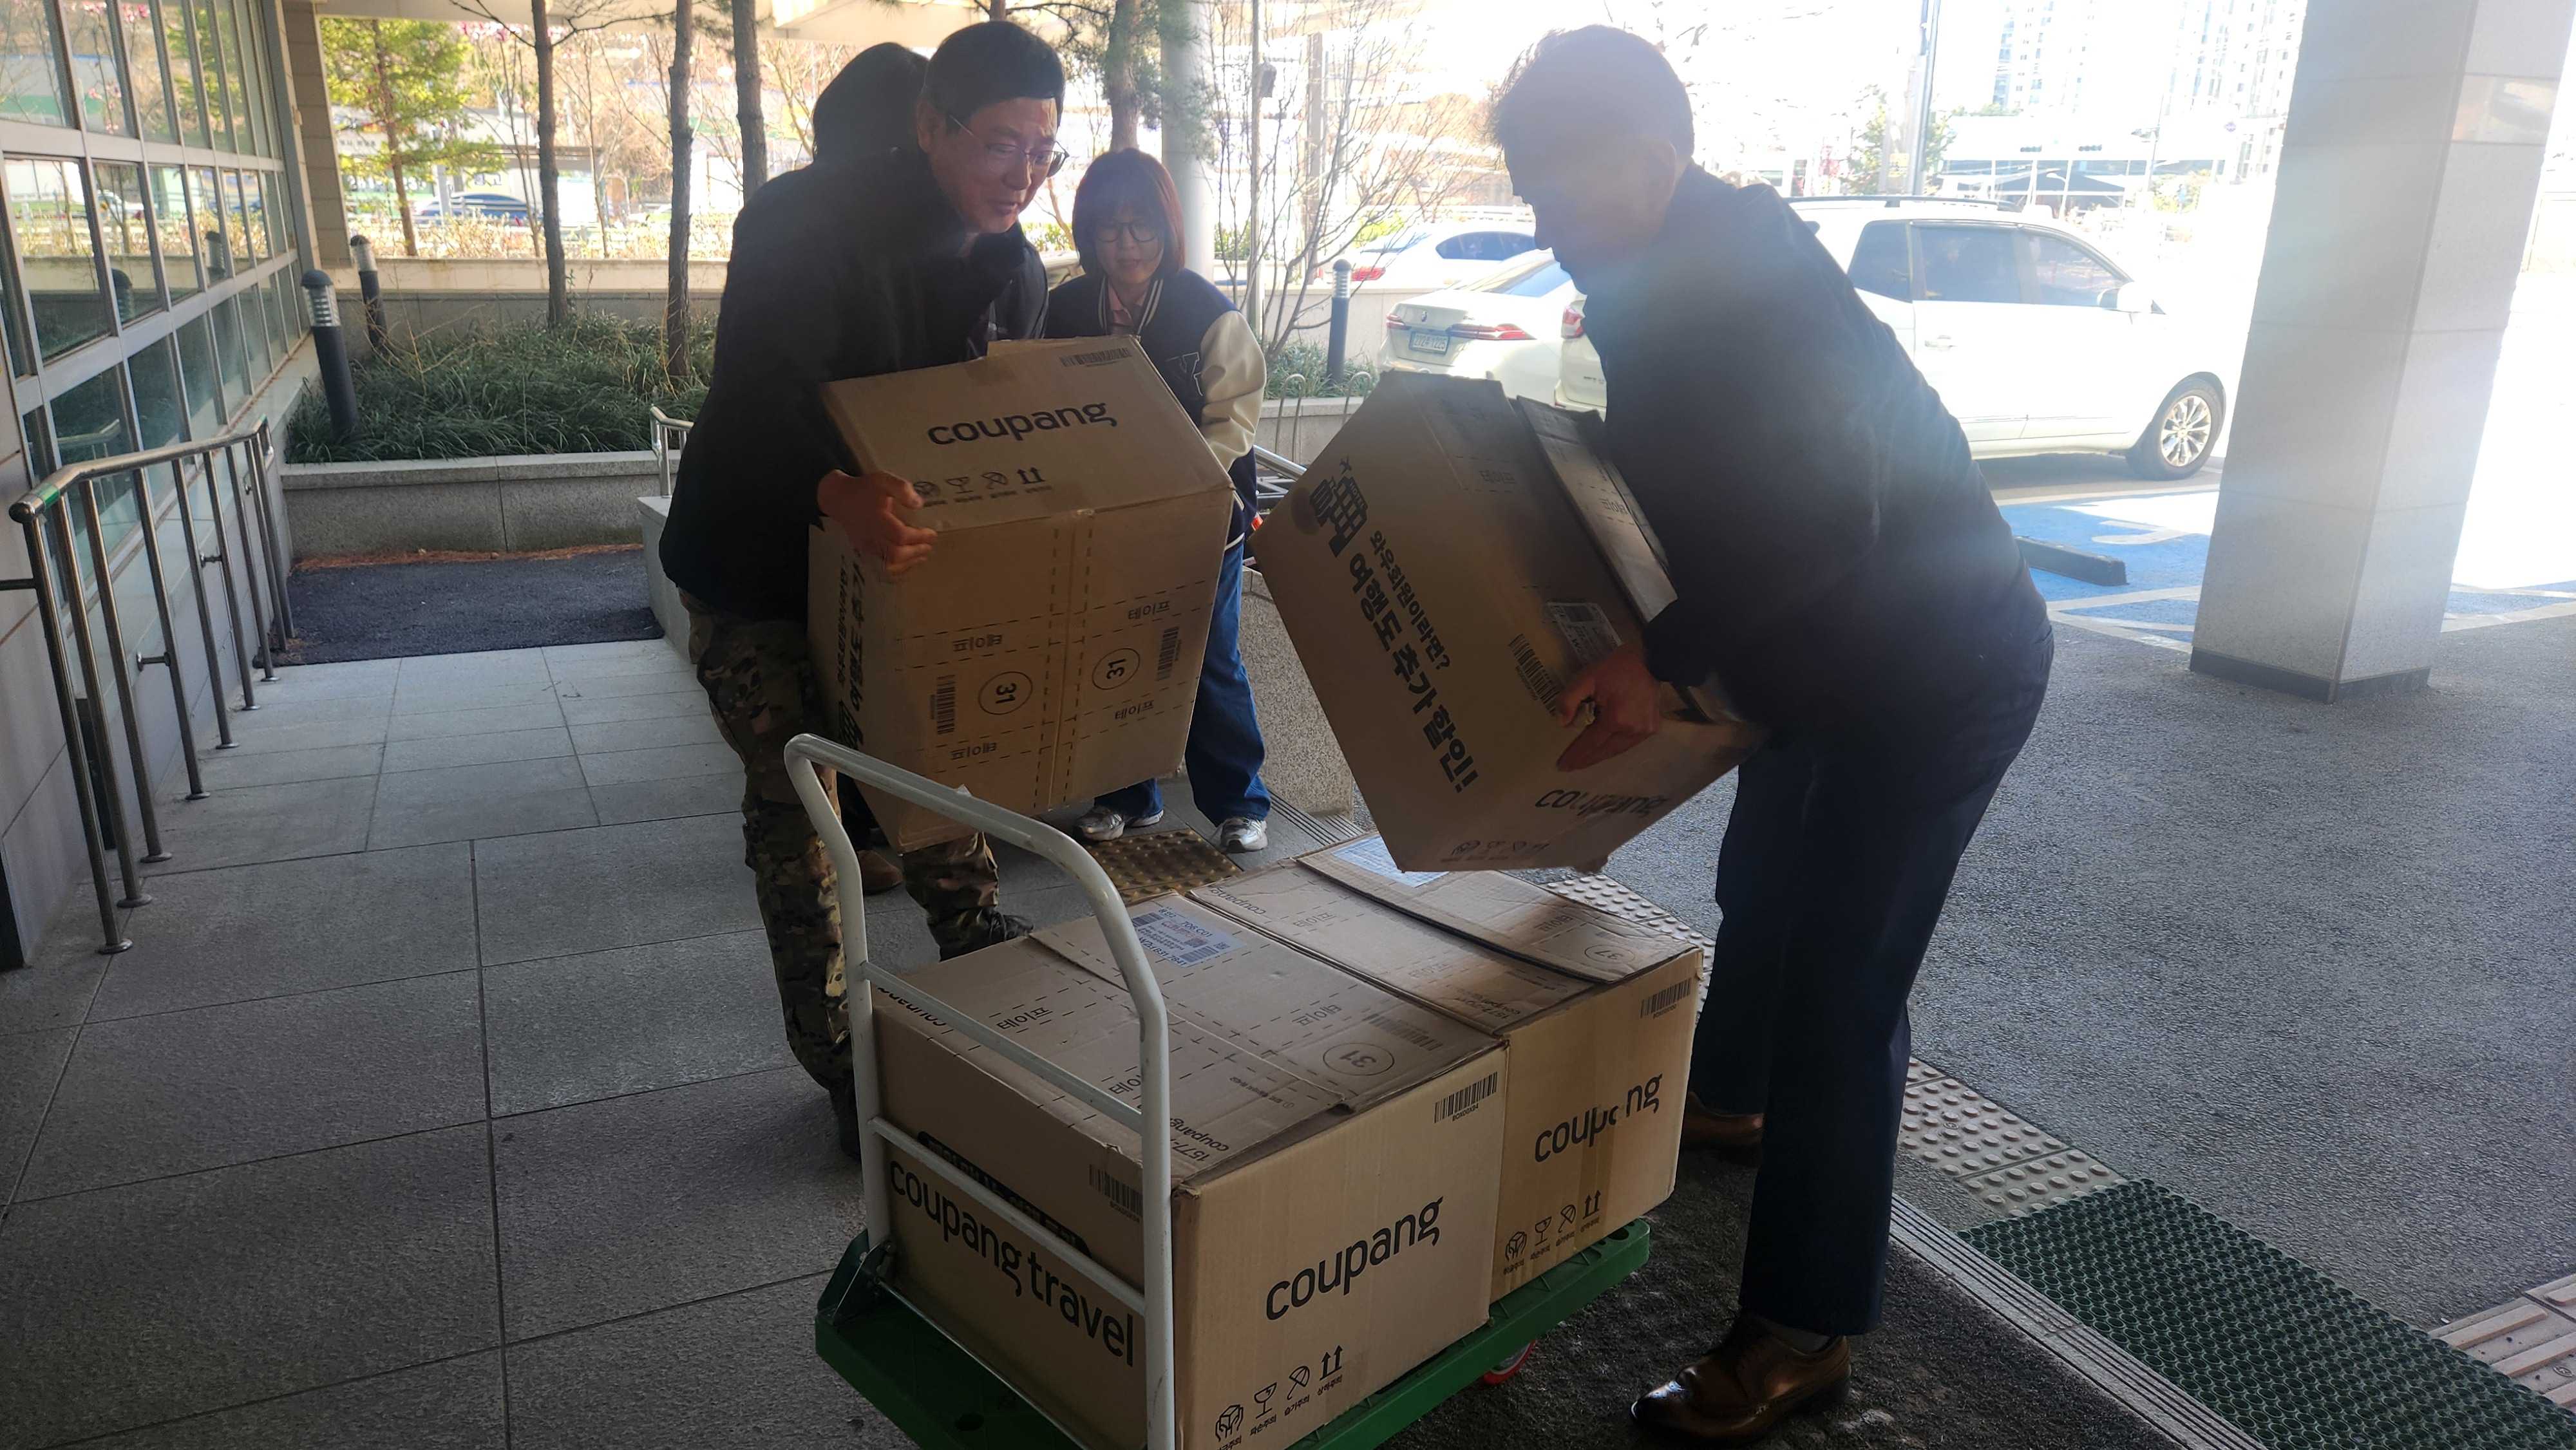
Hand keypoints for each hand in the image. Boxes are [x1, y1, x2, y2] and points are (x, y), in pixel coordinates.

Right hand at [818, 470, 935, 575]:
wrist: (839, 498)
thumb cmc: (864, 489)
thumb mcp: (884, 480)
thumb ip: (901, 489)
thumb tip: (918, 503)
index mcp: (877, 519)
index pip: (901, 535)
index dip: (919, 537)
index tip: (932, 534)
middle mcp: (871, 535)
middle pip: (896, 553)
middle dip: (916, 552)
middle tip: (929, 546)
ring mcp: (866, 545)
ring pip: (888, 563)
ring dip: (908, 563)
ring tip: (922, 556)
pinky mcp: (864, 550)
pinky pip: (881, 565)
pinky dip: (897, 567)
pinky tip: (908, 562)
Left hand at [1554, 642, 1660, 771]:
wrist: (1649, 660)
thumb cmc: (1617, 667)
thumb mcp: (1587, 678)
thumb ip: (1569, 699)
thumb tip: (1562, 722)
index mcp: (1616, 720)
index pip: (1590, 744)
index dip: (1575, 755)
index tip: (1562, 765)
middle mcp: (1631, 730)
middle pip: (1603, 752)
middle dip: (1585, 760)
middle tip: (1569, 767)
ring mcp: (1644, 731)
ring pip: (1616, 751)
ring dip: (1599, 757)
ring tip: (1583, 761)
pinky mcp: (1651, 728)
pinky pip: (1628, 745)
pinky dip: (1613, 749)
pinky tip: (1603, 750)